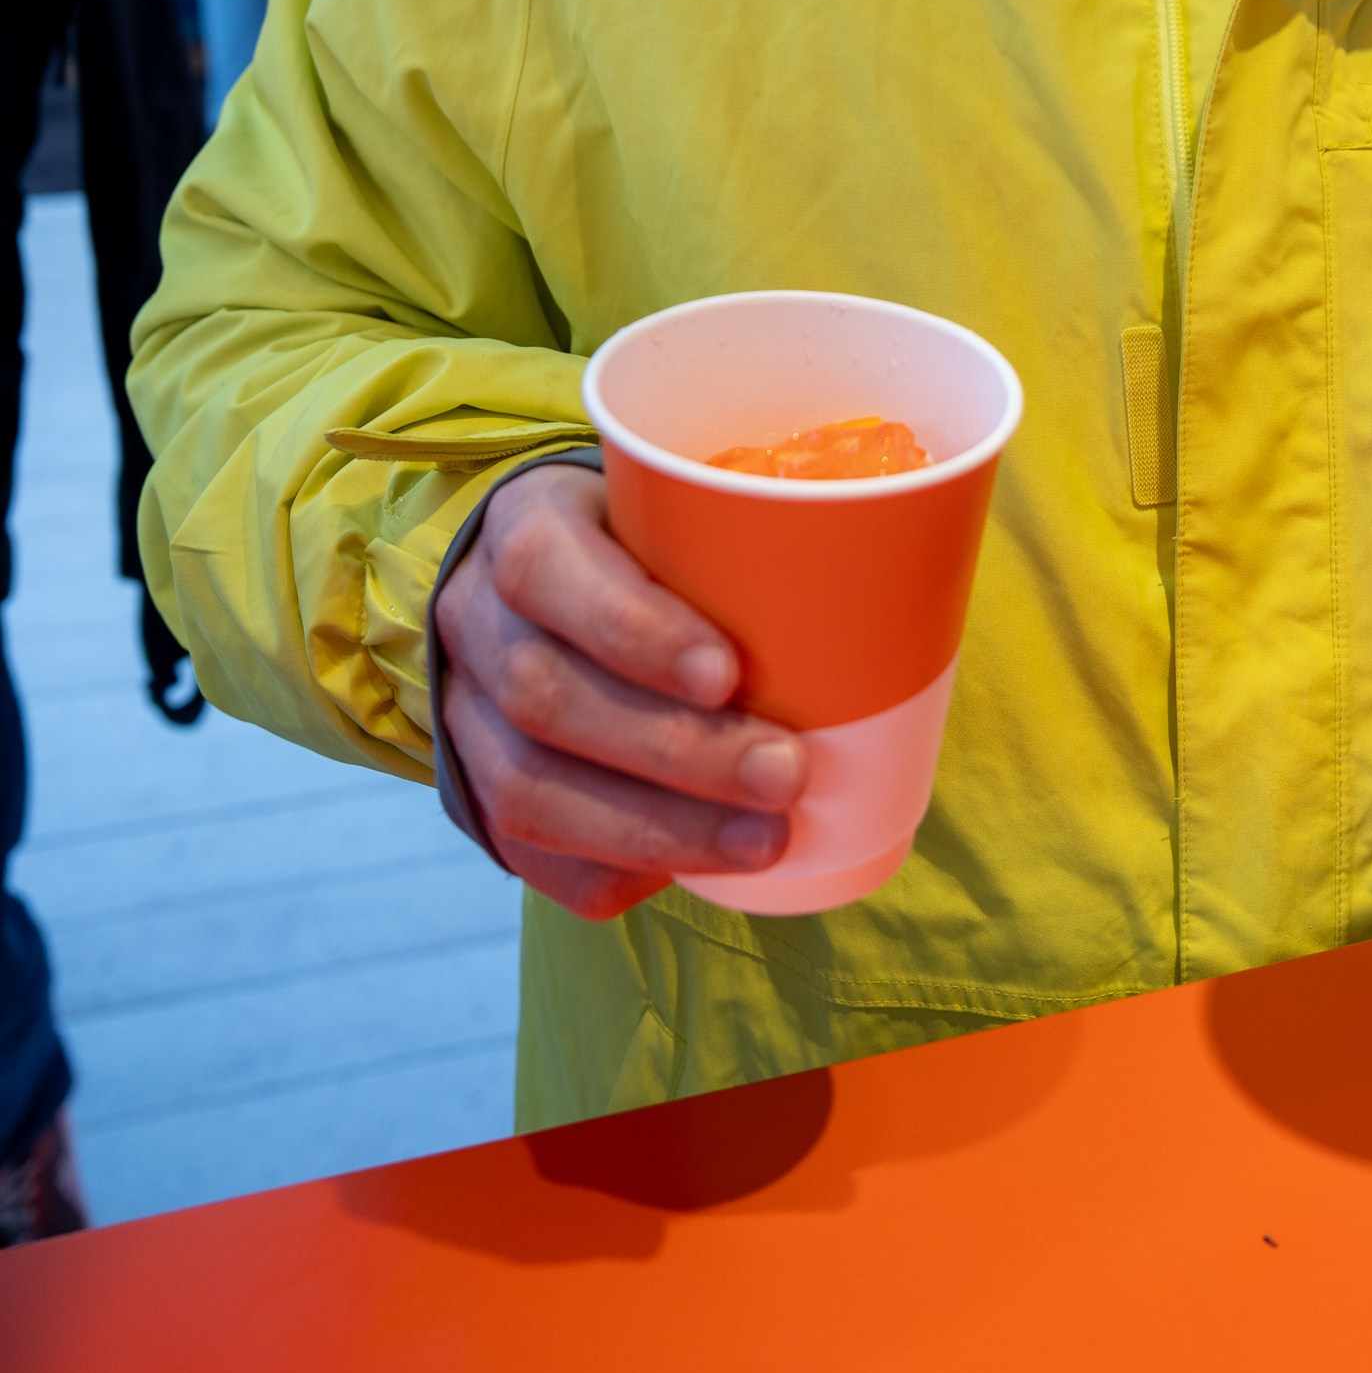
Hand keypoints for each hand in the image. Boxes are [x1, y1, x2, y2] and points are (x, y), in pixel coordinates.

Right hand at [434, 460, 806, 918]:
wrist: (535, 586)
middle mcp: (476, 623)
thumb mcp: (675, 503)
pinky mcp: (477, 795)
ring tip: (765, 842)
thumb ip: (744, 532)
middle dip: (676, 751)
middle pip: (548, 698)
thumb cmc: (643, 539)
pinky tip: (695, 870)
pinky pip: (532, 854)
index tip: (731, 673)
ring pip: (534, 791)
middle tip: (787, 774)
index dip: (633, 630)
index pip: (548, 572)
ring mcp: (464, 718)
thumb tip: (905, 566)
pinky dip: (618, 870)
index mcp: (523, 528)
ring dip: (660, 828)